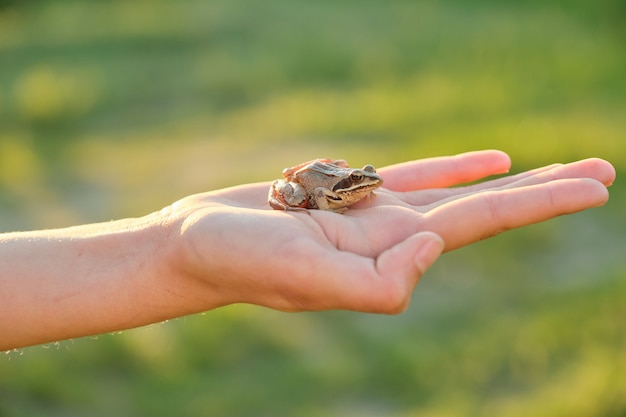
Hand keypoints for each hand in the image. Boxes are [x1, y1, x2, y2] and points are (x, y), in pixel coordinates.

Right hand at [164, 150, 614, 314]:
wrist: (198, 246)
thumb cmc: (241, 262)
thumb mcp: (308, 282)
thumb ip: (380, 283)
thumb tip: (435, 245)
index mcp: (391, 256)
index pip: (484, 223)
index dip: (542, 201)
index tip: (597, 186)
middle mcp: (393, 237)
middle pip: (488, 209)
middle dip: (547, 191)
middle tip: (604, 173)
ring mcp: (373, 214)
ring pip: (458, 190)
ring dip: (511, 179)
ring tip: (558, 169)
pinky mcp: (347, 194)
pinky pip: (414, 175)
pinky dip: (455, 167)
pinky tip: (489, 160)